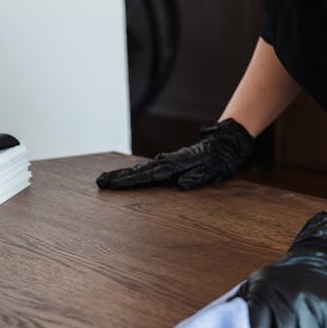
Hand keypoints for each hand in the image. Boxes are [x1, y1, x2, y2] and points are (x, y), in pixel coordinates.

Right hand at [96, 118, 253, 190]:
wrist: (226, 143)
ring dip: (126, 175)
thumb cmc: (221, 158)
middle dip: (120, 177)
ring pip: (144, 169)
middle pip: (141, 171)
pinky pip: (150, 170)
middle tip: (100, 181)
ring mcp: (169, 161)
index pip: (149, 175)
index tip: (112, 184)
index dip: (130, 181)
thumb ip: (199, 176)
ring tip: (107, 180)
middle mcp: (169, 162)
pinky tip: (129, 178)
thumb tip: (182, 184)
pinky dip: (137, 174)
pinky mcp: (172, 163)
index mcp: (176, 165)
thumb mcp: (214, 170)